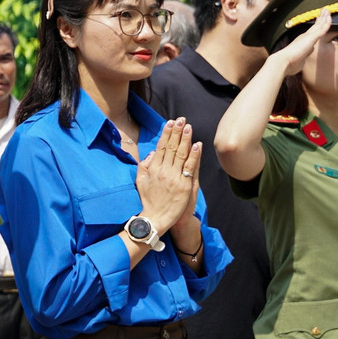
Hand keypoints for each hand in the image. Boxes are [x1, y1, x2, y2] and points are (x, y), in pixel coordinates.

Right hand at [135, 118, 201, 234]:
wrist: (155, 219)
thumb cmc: (147, 201)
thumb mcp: (140, 181)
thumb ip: (144, 166)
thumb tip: (152, 153)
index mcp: (153, 169)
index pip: (161, 147)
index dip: (166, 134)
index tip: (170, 123)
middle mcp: (164, 171)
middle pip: (172, 147)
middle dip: (176, 132)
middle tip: (181, 120)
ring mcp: (175, 178)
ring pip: (181, 154)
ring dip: (186, 139)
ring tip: (188, 127)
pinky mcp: (184, 185)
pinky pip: (190, 167)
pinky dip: (194, 155)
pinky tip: (197, 144)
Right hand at [272, 9, 332, 76]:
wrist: (283, 62)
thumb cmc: (289, 63)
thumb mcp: (300, 59)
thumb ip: (305, 55)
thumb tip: (309, 52)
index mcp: (302, 41)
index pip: (312, 31)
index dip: (316, 25)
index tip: (320, 20)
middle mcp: (305, 37)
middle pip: (316, 25)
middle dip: (321, 18)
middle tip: (324, 11)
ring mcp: (308, 36)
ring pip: (320, 24)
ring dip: (324, 17)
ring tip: (327, 10)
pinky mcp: (312, 38)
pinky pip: (322, 29)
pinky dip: (327, 23)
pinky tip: (330, 17)